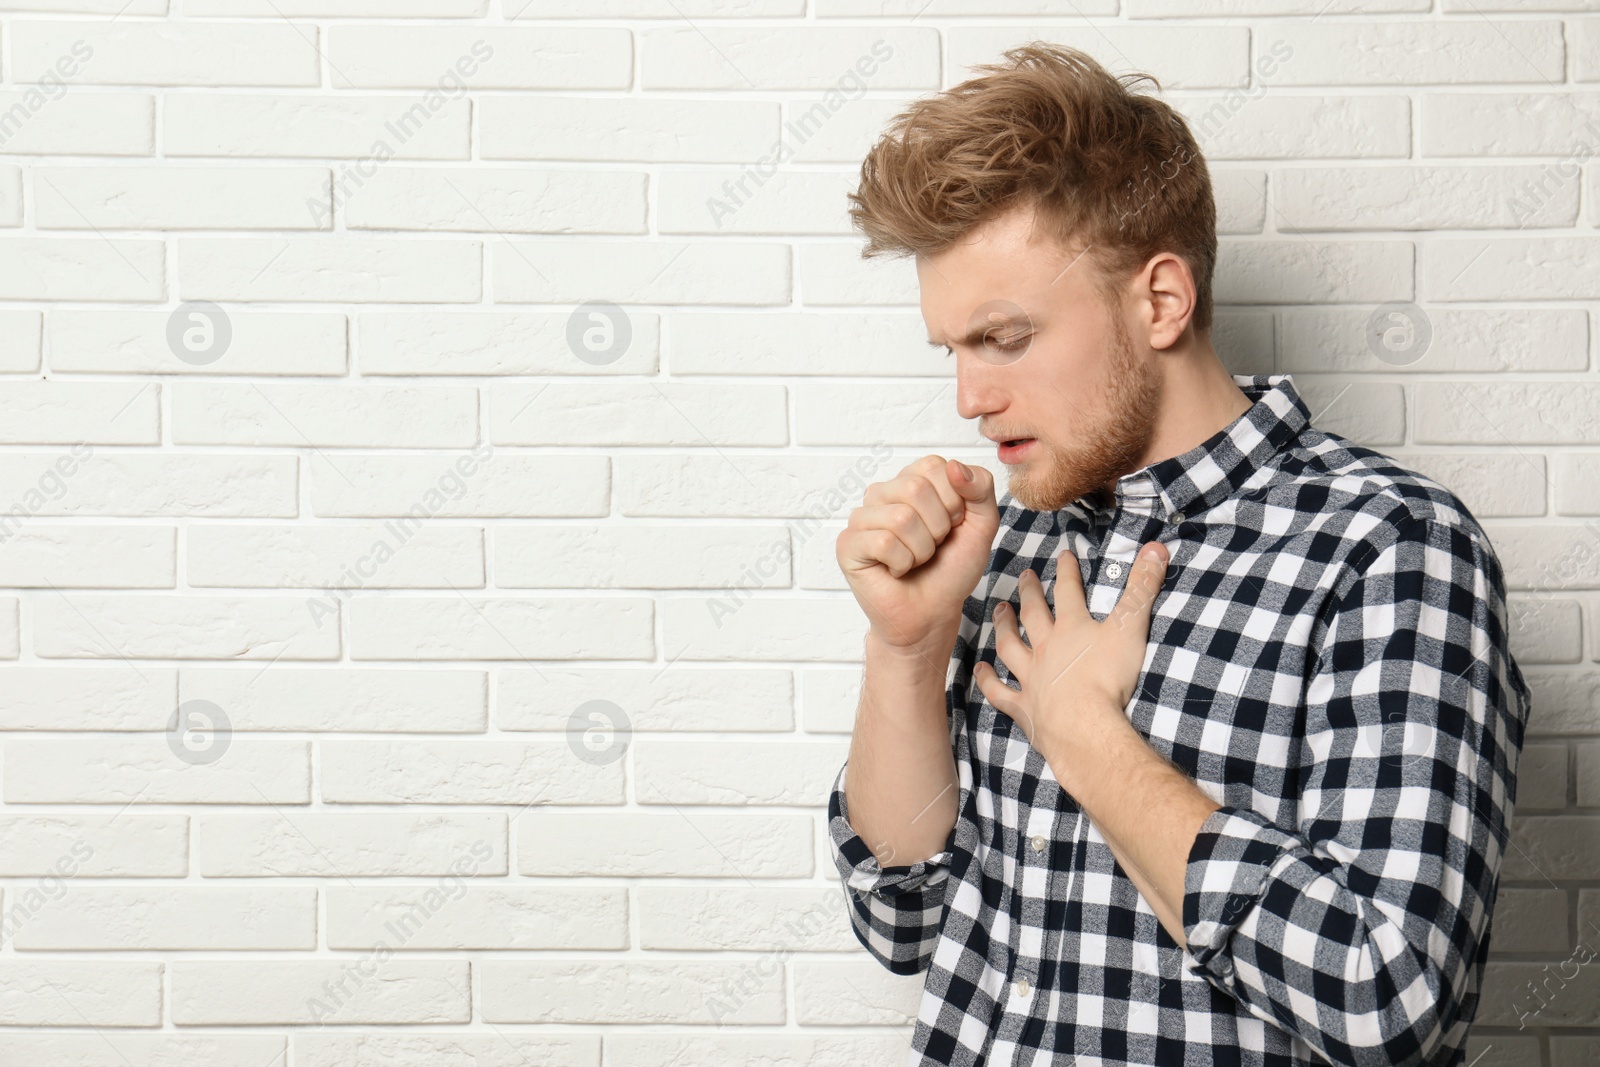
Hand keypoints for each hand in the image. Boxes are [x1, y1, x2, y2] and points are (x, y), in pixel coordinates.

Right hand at [838, 454, 1000, 659]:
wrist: (933, 613)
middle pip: (915, 488)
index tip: (951, 526)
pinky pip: (882, 542)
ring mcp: (861, 518)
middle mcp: (882, 493)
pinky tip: (896, 571)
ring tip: (915, 561)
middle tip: (932, 547)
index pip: (934, 466)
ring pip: (901, 518)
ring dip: (921, 550)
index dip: (953, 502)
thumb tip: (954, 466)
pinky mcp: (847, 544)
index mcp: (911, 480)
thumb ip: (981, 487)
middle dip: (937, 527)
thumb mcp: (981, 523)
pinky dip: (902, 563)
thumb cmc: (951, 569)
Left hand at [973, 540, 1169, 790]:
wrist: (1085, 726)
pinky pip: (1000, 691)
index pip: (1068, 591)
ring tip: (999, 612)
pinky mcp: (1024, 707)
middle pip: (1034, 615)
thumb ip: (1142, 589)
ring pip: (1011, 647)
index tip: (1063, 555)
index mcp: (1072, 629)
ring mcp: (1031, 677)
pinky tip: (981, 669)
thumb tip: (1156, 548)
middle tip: (1023, 577)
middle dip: (1029, 593)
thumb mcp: (1131, 629)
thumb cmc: (1108, 678)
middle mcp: (1047, 648)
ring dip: (1004, 628)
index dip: (1067, 571)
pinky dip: (988, 681)